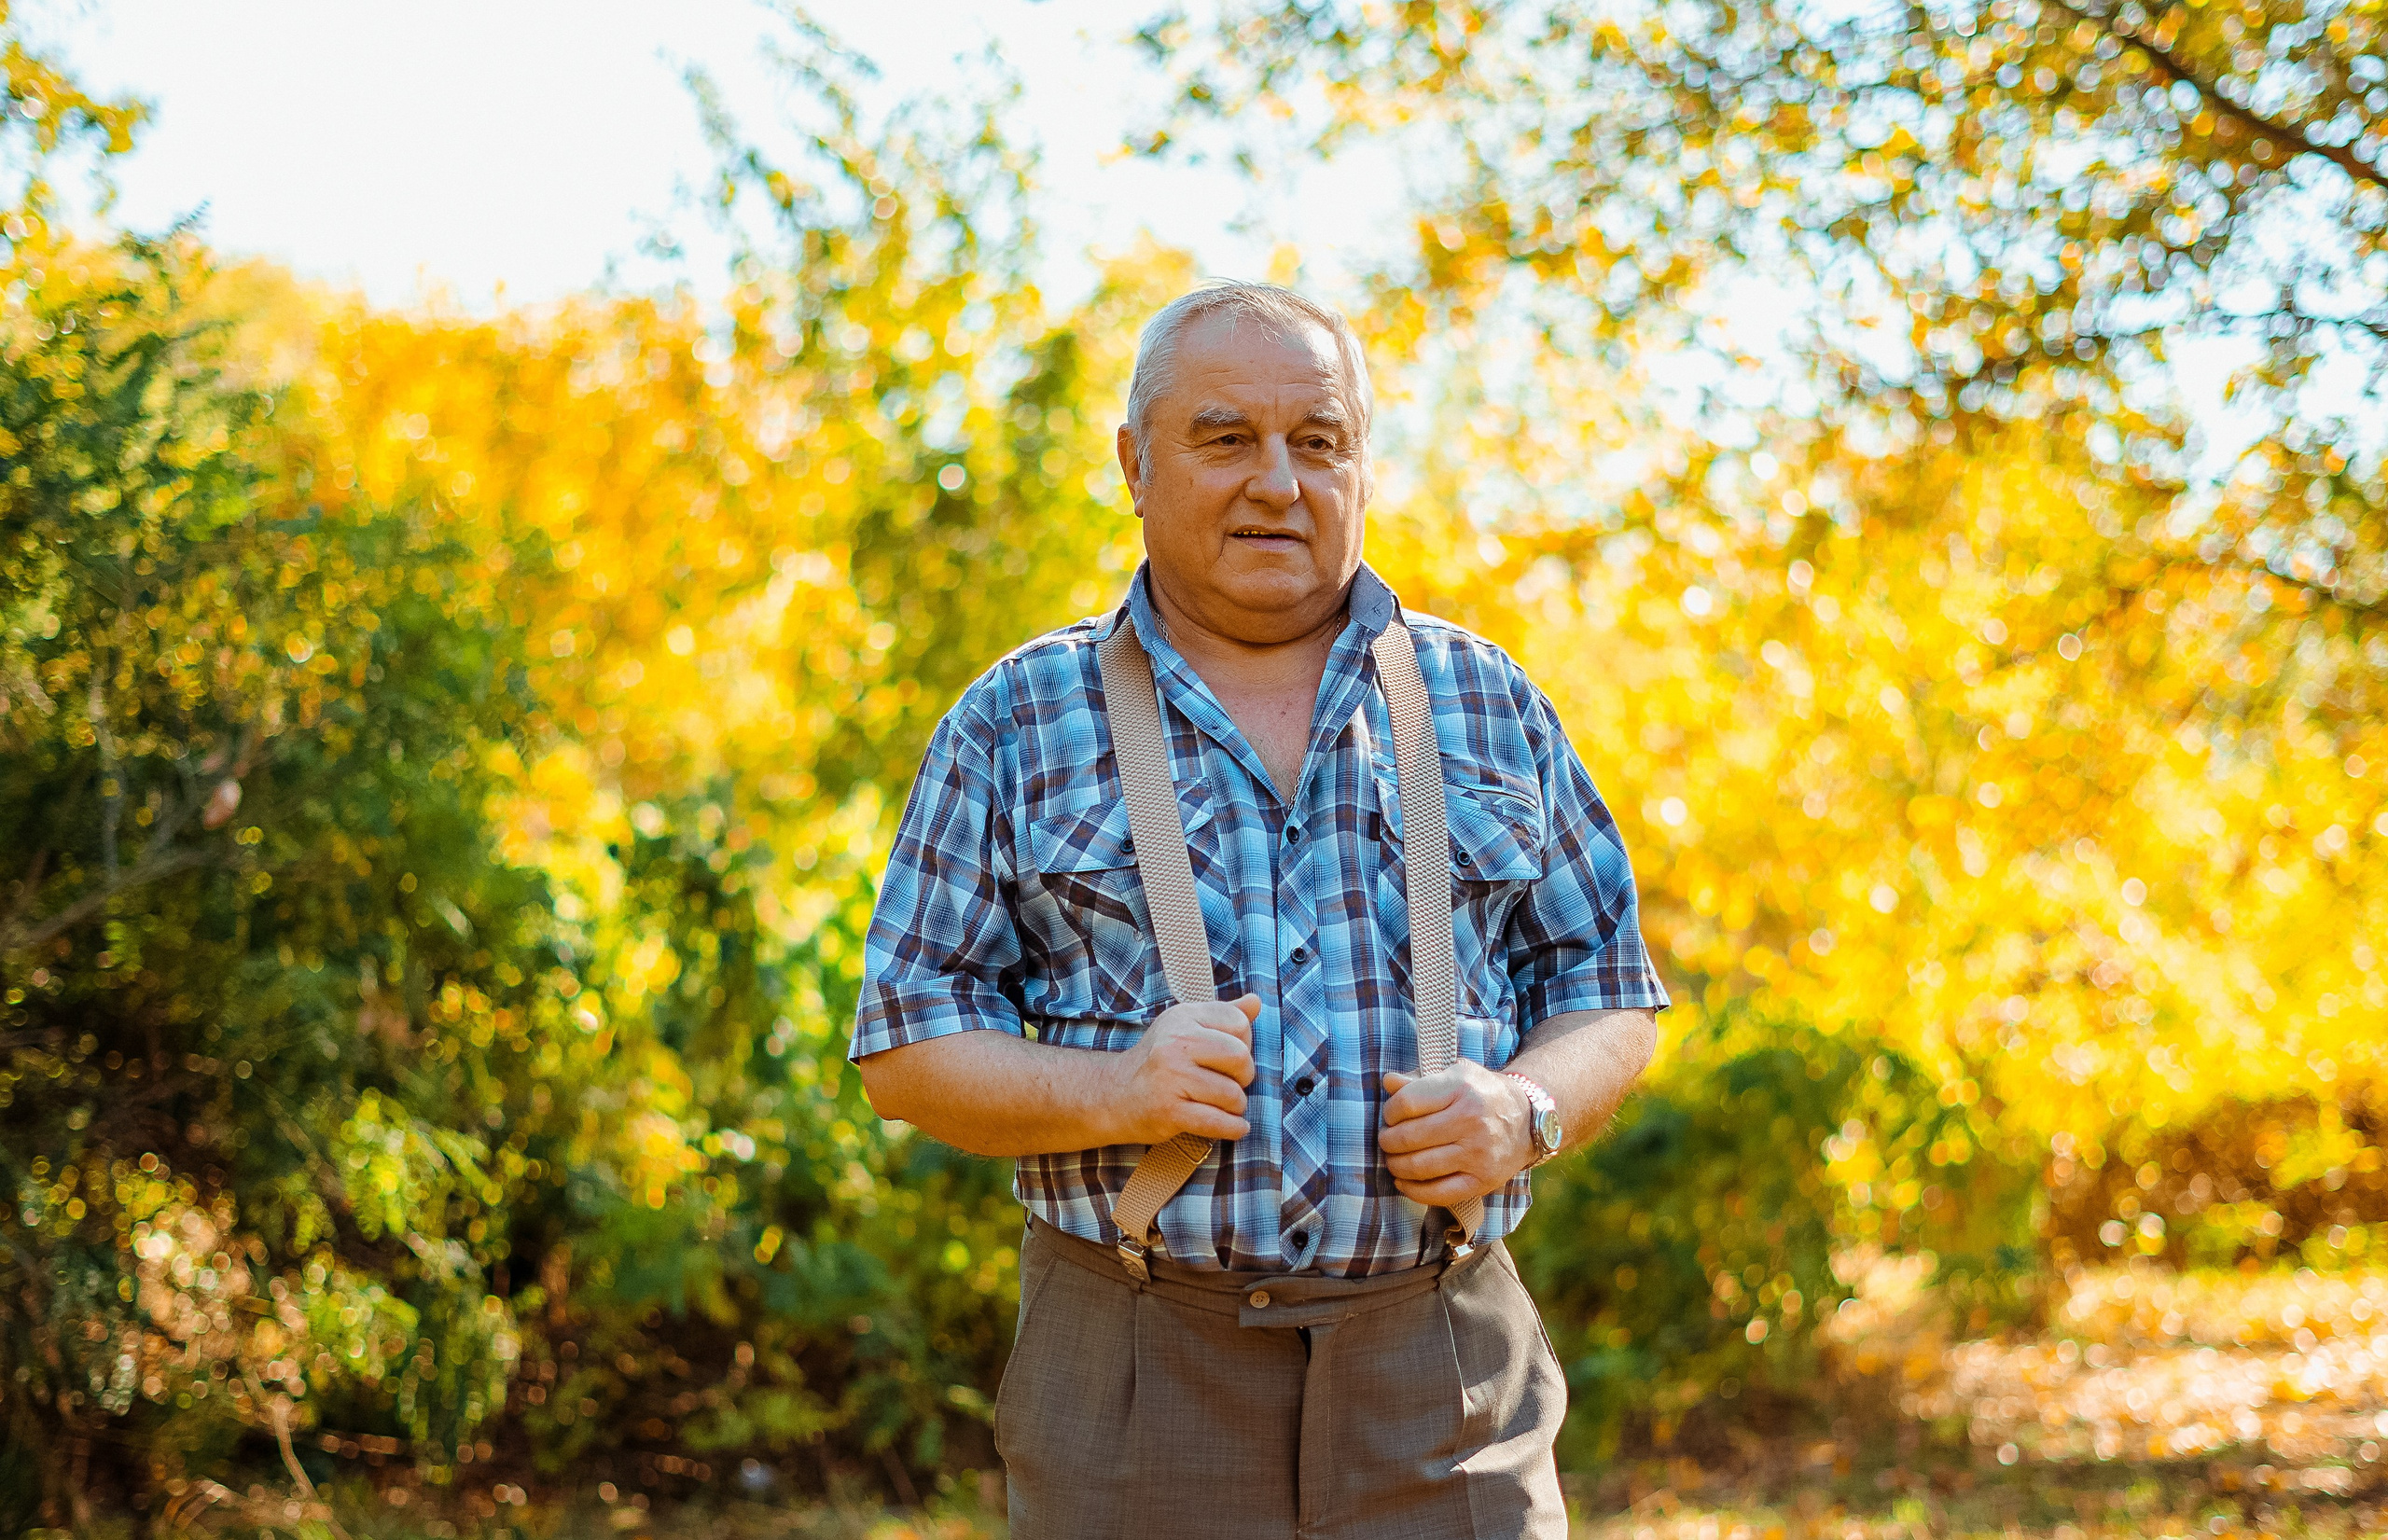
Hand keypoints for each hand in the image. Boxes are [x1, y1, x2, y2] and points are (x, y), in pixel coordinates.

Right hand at [1108, 994, 1260, 1144]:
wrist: (1114, 1094)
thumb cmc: (1159, 1061)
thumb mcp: (1185, 1027)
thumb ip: (1223, 1014)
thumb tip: (1256, 1001)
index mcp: (1183, 1017)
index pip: (1239, 1023)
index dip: (1244, 1042)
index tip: (1228, 1057)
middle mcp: (1174, 1043)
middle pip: (1240, 1057)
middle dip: (1244, 1076)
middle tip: (1231, 1083)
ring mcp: (1170, 1077)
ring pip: (1232, 1094)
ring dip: (1236, 1106)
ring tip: (1222, 1105)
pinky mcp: (1168, 1110)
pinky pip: (1217, 1121)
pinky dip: (1234, 1128)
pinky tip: (1236, 1127)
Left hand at [1378, 1063, 1533, 1206]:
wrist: (1528, 1120)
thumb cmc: (1481, 1094)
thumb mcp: (1456, 1074)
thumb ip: (1419, 1080)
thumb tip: (1388, 1082)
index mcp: (1461, 1088)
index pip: (1407, 1103)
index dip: (1390, 1112)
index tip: (1391, 1116)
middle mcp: (1471, 1120)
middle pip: (1409, 1137)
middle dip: (1388, 1141)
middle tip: (1386, 1141)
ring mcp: (1479, 1153)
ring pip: (1419, 1167)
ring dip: (1396, 1166)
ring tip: (1393, 1160)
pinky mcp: (1483, 1180)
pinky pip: (1438, 1193)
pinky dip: (1413, 1191)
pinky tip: (1403, 1182)